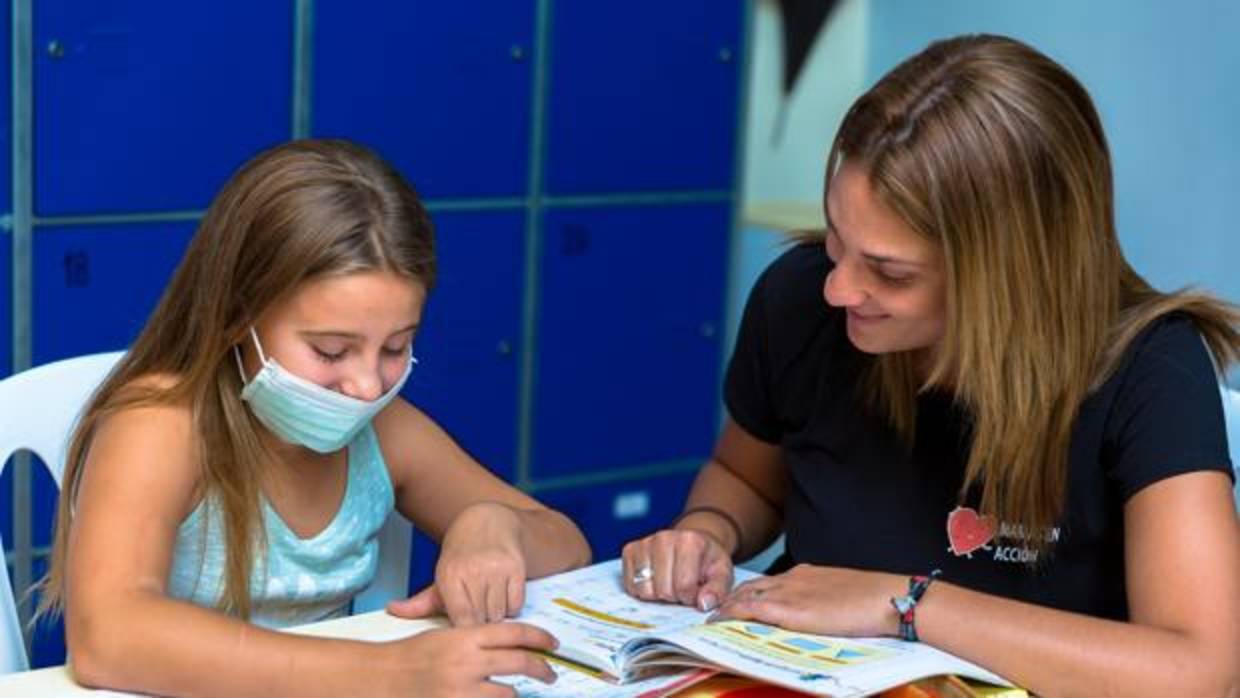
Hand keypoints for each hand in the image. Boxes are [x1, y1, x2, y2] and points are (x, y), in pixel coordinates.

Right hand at [379, 622, 557, 697]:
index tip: (553, 644)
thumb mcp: (446, 635)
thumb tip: (511, 643)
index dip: (539, 637)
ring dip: (513, 693)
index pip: (514, 632)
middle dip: (542, 668)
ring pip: (508, 693)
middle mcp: (467, 662)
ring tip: (512, 692)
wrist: (381, 677)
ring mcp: (462, 690)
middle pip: (520, 662)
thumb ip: (477, 638)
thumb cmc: (412, 655)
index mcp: (465, 637)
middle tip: (550, 673)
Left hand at [388, 502, 527, 625]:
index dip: (464, 627)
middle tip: (478, 612)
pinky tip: (502, 595)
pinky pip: (516, 604)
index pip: (461, 618)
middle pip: (482, 619)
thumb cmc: (462, 555)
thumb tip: (391, 610)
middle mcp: (473, 570)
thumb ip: (418, 602)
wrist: (488, 522)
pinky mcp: (516, 567)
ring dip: (496, 614)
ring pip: (500, 613)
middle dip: (480, 621)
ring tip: (489, 602)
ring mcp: (497, 568)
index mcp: (449, 575)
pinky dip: (511, 606)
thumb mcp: (440, 576)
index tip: (465, 625)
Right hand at [621, 528, 733, 610]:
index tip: (696, 592)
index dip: (690, 597)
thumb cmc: (707, 561)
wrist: (693, 541)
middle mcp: (664, 537)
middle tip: (682, 589)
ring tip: (669, 584)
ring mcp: (645, 543)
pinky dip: (642, 590)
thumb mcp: (722, 574)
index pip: (683, 586)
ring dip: (657, 595)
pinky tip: (655, 582)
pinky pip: (629, 585)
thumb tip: (703, 604)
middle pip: (662, 590)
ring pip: (643, 589)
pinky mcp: (630, 550)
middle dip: (674, 597)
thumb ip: (718, 590)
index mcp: (690, 541)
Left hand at [710, 564, 906, 636]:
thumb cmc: (878, 603)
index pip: (768, 583)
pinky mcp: (789, 609)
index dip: (749, 594)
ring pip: (744, 596)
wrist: (891, 599)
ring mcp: (789, 592)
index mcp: (808, 574)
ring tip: (710, 620)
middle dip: (730, 599)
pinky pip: (748, 610)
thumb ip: (826, 604)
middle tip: (713, 613)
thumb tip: (821, 619)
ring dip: (725, 607)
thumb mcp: (845, 597)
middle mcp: (793, 579)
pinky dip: (729, 615)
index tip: (736, 604)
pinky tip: (716, 624)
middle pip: (750, 587)